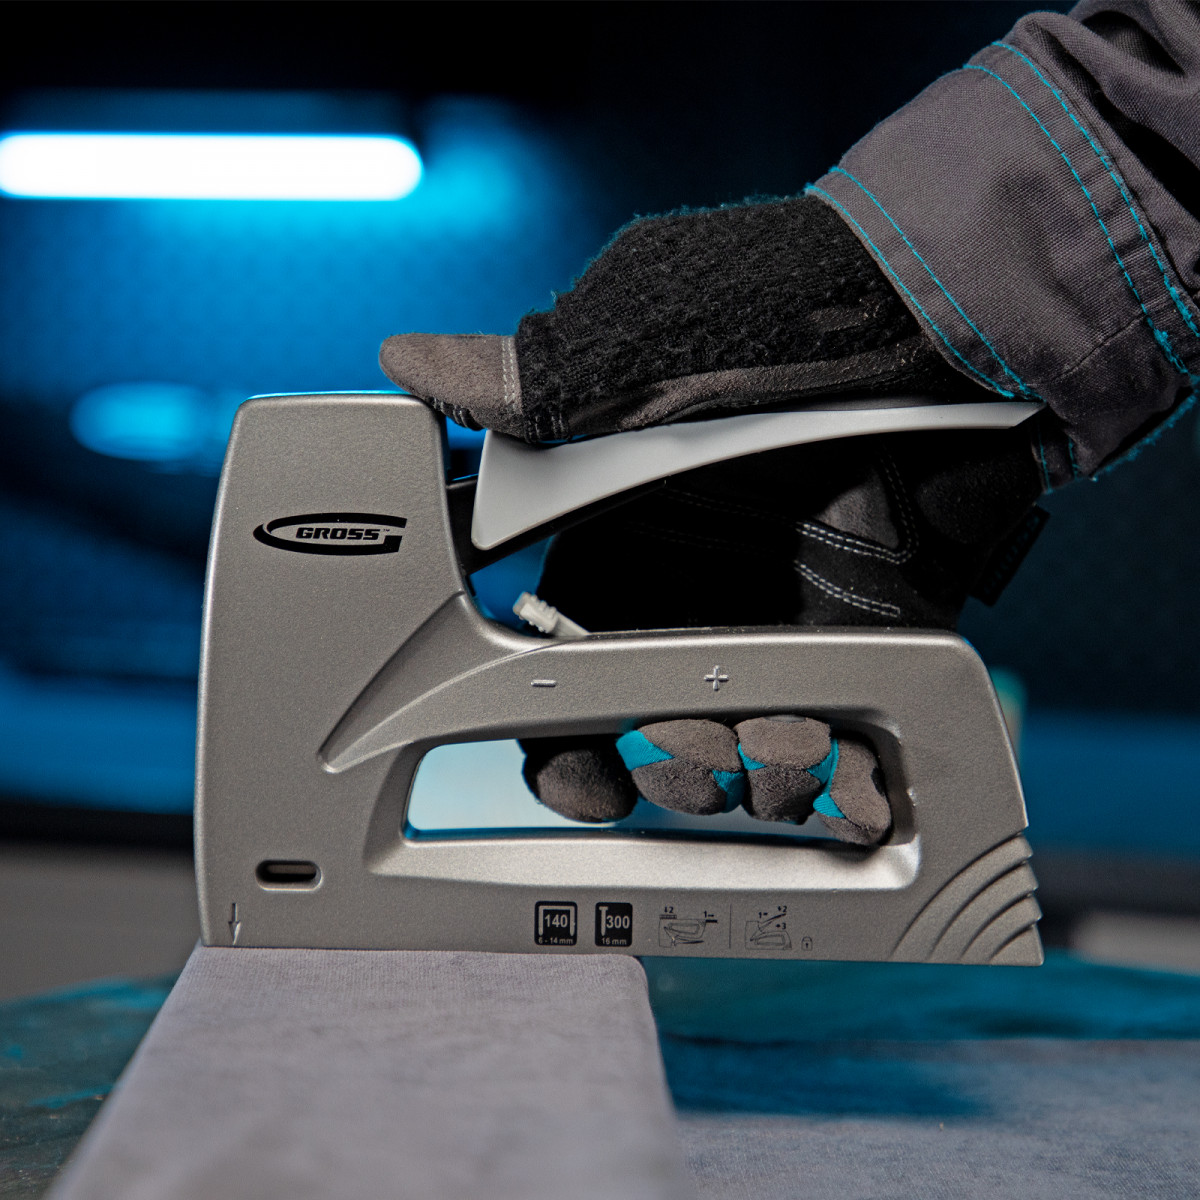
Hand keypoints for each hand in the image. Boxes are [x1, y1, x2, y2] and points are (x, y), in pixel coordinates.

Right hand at [380, 194, 1044, 843]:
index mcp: (614, 536)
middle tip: (676, 768)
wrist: (945, 322)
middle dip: (647, 767)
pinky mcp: (861, 638)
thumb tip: (408, 361)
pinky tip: (847, 787)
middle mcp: (686, 588)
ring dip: (742, 776)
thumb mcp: (646, 341)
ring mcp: (775, 618)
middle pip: (638, 723)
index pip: (549, 658)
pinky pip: (839, 735)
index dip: (544, 725)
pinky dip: (840, 780)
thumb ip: (532, 380)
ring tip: (775, 757)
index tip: (562, 769)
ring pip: (734, 742)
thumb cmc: (788, 314)